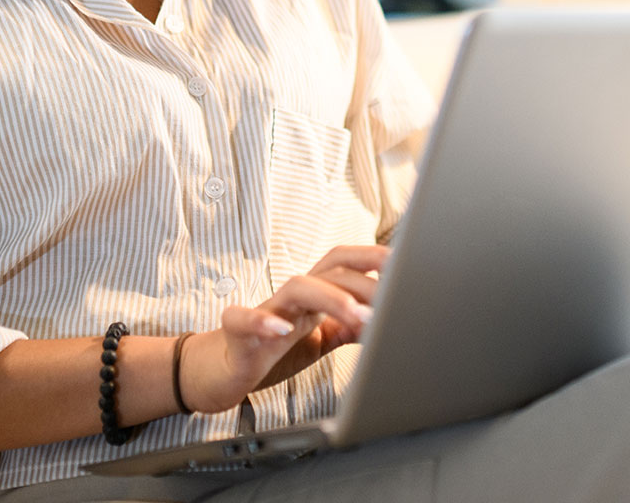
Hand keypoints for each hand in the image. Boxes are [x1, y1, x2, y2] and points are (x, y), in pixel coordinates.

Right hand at [178, 245, 387, 413]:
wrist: (227, 371)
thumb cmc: (273, 349)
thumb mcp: (321, 340)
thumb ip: (349, 328)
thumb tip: (387, 319)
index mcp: (314, 295)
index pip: (343, 263)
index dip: (371, 257)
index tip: (403, 261)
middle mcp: (292, 296)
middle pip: (328, 272)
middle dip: (362, 284)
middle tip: (391, 301)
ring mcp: (266, 310)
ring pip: (297, 287)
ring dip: (330, 299)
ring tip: (355, 316)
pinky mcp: (237, 331)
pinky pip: (243, 319)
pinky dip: (262, 321)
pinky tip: (281, 330)